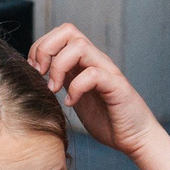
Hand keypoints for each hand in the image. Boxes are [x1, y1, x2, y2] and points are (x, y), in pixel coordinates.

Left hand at [30, 23, 169, 169]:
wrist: (135, 138)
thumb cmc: (106, 120)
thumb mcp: (75, 97)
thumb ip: (62, 83)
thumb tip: (35, 76)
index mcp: (84, 62)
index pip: (60, 34)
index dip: (41, 46)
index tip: (34, 70)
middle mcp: (96, 60)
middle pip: (68, 30)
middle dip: (46, 49)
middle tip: (40, 74)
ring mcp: (107, 71)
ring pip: (80, 46)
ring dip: (59, 66)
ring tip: (54, 89)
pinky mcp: (116, 86)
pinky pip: (93, 74)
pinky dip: (76, 88)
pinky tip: (72, 103)